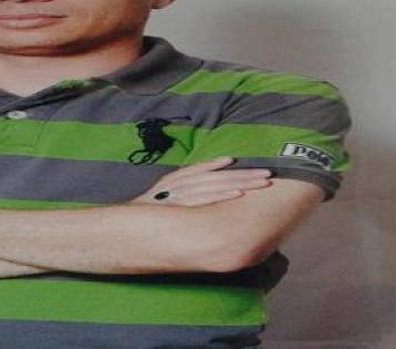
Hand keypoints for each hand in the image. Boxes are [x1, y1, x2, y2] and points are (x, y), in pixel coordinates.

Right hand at [132, 157, 270, 206]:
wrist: (127, 229)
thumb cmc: (150, 214)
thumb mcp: (164, 194)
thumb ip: (185, 186)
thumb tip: (212, 183)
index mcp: (176, 180)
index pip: (208, 171)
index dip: (230, 168)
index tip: (251, 166)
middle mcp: (178, 185)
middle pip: (217, 177)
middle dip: (243, 175)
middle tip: (268, 174)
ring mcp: (179, 196)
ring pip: (214, 185)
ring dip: (239, 182)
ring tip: (261, 183)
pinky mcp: (179, 209)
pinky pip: (203, 200)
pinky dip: (221, 195)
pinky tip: (238, 194)